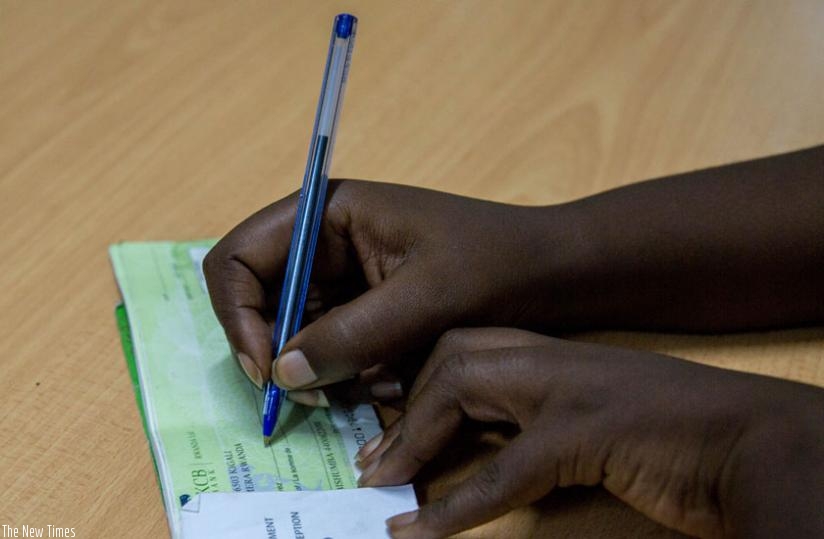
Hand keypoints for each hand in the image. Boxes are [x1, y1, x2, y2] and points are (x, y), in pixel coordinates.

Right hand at [203, 181, 568, 390]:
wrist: (550, 275)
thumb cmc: (496, 264)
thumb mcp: (425, 298)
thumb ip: (351, 333)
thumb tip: (281, 374)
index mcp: (327, 213)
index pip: (239, 257)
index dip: (238, 315)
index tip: (266, 371)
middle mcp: (323, 244)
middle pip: (258, 302)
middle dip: (275, 353)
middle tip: (308, 398)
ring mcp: (342, 278)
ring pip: (293, 333)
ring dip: (314, 370)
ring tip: (364, 388)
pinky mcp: (363, 310)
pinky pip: (327, 348)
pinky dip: (342, 374)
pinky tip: (384, 383)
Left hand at [357, 328, 823, 538]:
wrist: (751, 439)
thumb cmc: (673, 433)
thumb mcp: (587, 420)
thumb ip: (534, 423)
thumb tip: (478, 453)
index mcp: (554, 354)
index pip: (467, 348)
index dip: (419, 383)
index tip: (386, 419)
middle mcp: (554, 360)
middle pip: (455, 356)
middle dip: (408, 404)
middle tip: (373, 457)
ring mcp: (568, 389)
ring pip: (464, 391)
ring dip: (415, 442)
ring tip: (379, 484)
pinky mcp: (587, 432)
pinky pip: (504, 470)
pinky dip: (455, 508)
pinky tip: (416, 534)